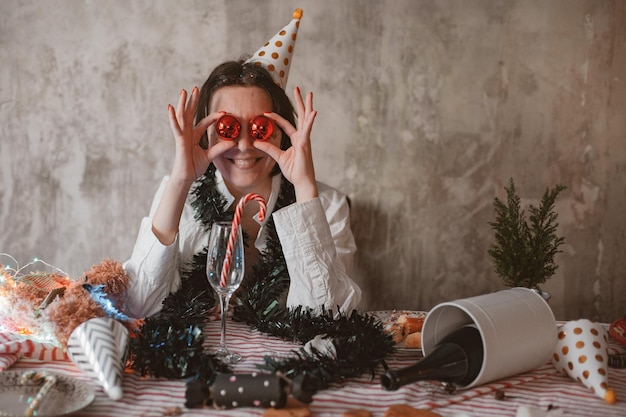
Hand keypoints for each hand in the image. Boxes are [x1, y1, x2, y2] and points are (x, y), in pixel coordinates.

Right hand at [167, 87, 234, 183]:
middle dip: (192, 101)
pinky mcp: (179, 140)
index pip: (205, 123)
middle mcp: (187, 133)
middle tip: (195, 88)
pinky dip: (173, 117)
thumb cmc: (194, 166)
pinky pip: (175, 127)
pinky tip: (171, 107)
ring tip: (184, 91)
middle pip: (190, 114)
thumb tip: (233, 143)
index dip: (214, 117)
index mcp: (194, 136)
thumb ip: (220, 148)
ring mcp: (182, 136)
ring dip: (183, 103)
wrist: (186, 177)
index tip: (224, 112)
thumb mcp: (210, 156)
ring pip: (182, 116)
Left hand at [254, 86, 318, 200]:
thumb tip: (256, 141)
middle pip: (300, 116)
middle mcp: (302, 137)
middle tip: (298, 88)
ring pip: (306, 119)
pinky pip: (307, 130)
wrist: (302, 181)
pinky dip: (310, 121)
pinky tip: (313, 112)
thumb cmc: (294, 171)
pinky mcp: (305, 144)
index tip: (265, 112)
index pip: (285, 124)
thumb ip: (268, 148)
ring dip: (307, 105)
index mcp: (296, 139)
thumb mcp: (278, 157)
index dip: (276, 117)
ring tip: (309, 93)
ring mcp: (305, 139)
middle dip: (299, 102)